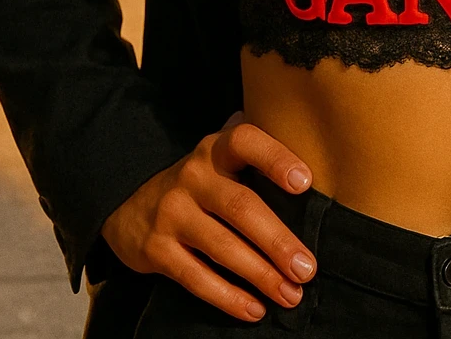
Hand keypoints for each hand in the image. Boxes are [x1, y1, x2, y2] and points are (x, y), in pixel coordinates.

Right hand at [101, 111, 317, 322]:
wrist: (130, 205)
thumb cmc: (200, 182)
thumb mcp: (221, 158)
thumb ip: (258, 155)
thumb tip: (320, 163)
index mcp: (215, 150)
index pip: (246, 142)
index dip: (275, 158)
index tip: (305, 182)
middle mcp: (193, 177)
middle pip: (241, 207)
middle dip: (277, 240)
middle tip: (308, 268)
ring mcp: (172, 213)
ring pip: (222, 247)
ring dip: (260, 275)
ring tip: (290, 294)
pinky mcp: (156, 251)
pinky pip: (196, 278)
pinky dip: (228, 298)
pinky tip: (255, 309)